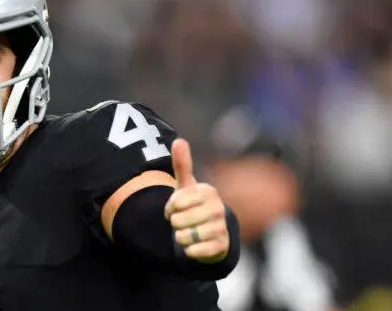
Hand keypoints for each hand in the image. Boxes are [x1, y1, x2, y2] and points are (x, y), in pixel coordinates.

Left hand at [164, 138, 229, 263]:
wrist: (211, 233)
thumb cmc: (194, 205)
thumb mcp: (186, 186)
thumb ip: (182, 165)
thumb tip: (179, 140)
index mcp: (208, 191)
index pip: (175, 202)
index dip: (170, 208)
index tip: (175, 208)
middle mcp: (218, 208)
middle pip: (178, 220)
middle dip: (175, 223)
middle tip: (182, 222)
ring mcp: (221, 228)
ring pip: (185, 236)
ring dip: (180, 237)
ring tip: (187, 233)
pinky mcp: (221, 247)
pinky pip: (195, 251)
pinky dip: (189, 250)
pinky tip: (194, 246)